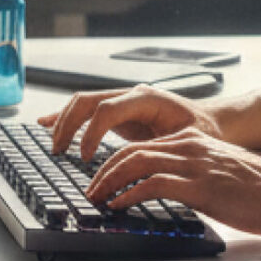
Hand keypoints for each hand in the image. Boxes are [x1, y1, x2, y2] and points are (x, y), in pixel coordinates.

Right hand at [39, 85, 217, 160]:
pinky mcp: (120, 111)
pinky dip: (66, 116)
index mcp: (147, 99)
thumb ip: (159, 150)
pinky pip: (87, 110)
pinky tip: (46, 123)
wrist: (213, 123)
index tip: (86, 158)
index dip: (91, 132)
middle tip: (58, 151)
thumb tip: (136, 166)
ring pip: (83, 102)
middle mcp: (132, 95)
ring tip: (54, 146)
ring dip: (64, 122)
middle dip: (68, 124)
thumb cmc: (203, 133)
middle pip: (87, 100)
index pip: (106, 109)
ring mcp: (124, 100)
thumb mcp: (186, 143)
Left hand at [84, 129, 260, 236]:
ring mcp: (195, 165)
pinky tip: (119, 205)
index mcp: (193, 140)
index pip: (141, 144)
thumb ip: (194, 172)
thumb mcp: (220, 170)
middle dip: (103, 171)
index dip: (113, 160)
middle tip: (89, 191)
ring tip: (97, 198)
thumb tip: (168, 189)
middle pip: (131, 150)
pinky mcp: (201, 186)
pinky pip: (153, 185)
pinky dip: (130, 194)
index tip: (99, 178)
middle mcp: (190, 146)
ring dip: (109, 182)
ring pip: (136, 162)